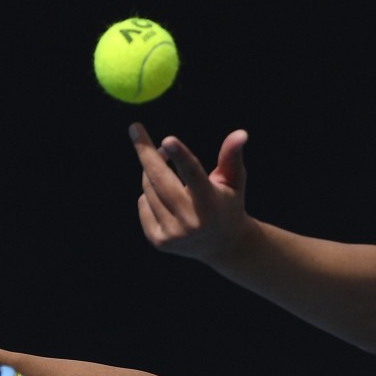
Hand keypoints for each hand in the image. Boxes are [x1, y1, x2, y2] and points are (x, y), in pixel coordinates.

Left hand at [130, 122, 252, 262]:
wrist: (223, 246)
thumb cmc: (228, 203)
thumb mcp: (234, 180)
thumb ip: (232, 156)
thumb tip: (241, 133)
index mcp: (211, 205)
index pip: (194, 175)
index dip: (181, 156)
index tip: (167, 139)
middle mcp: (191, 222)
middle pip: (160, 180)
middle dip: (146, 152)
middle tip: (135, 129)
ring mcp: (172, 234)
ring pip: (148, 189)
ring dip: (152, 174)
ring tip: (169, 173)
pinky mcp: (159, 241)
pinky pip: (143, 204)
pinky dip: (150, 195)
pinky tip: (167, 201)